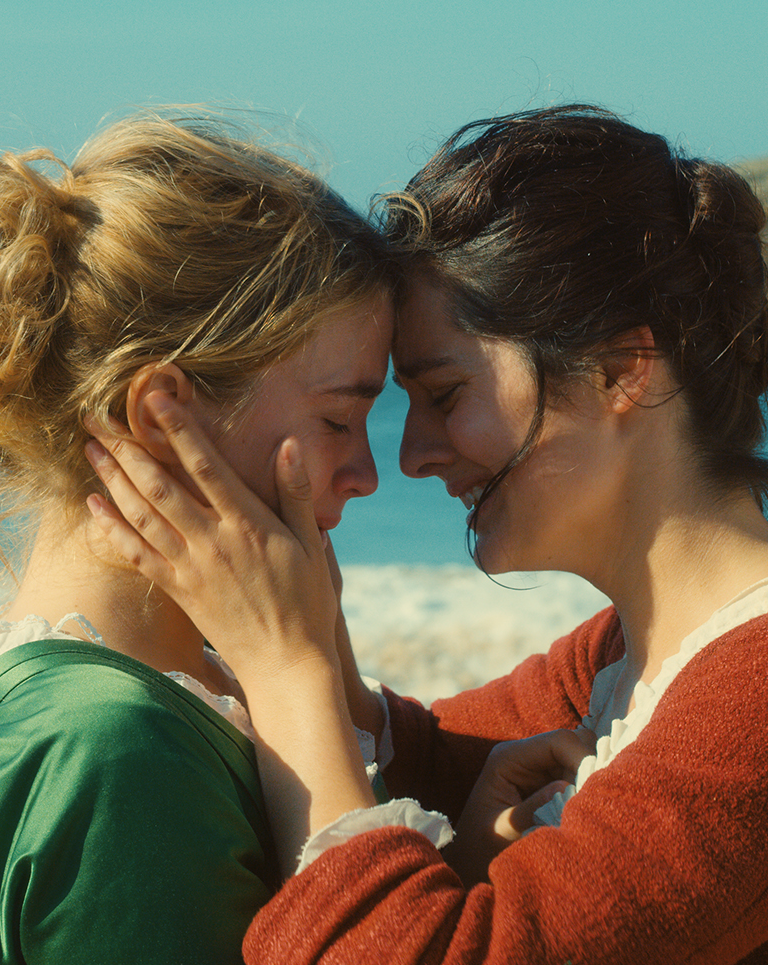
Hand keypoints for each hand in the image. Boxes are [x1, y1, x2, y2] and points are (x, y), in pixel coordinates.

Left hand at [84, 392, 337, 684]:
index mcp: (248, 524)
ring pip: (143, 516)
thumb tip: (288, 445)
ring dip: (113, 480)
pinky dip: (112, 529)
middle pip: (162, 487)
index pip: (207, 467)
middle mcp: (213, 541)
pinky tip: (94, 506)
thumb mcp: (312, 543)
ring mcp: (191, 567)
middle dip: (129, 449)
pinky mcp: (178, 590)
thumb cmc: (306, 601)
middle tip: (101, 419)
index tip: (158, 401)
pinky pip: (137, 555)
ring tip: (92, 450)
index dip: (181, 431)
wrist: (285, 661)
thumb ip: (297, 494)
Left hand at [446, 728, 595, 886]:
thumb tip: (567, 786)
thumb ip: (532, 809)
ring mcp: (538, 769)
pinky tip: (585, 813)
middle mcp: (525, 756)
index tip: (596, 787)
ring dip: (589, 782)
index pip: (558, 741)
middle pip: (573, 746)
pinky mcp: (548, 784)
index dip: (583, 756)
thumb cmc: (481, 848)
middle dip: (590, 769)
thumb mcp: (504, 831)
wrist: (469, 862)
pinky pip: (577, 779)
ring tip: (590, 810)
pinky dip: (586, 792)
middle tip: (597, 801)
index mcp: (508, 758)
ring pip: (579, 761)